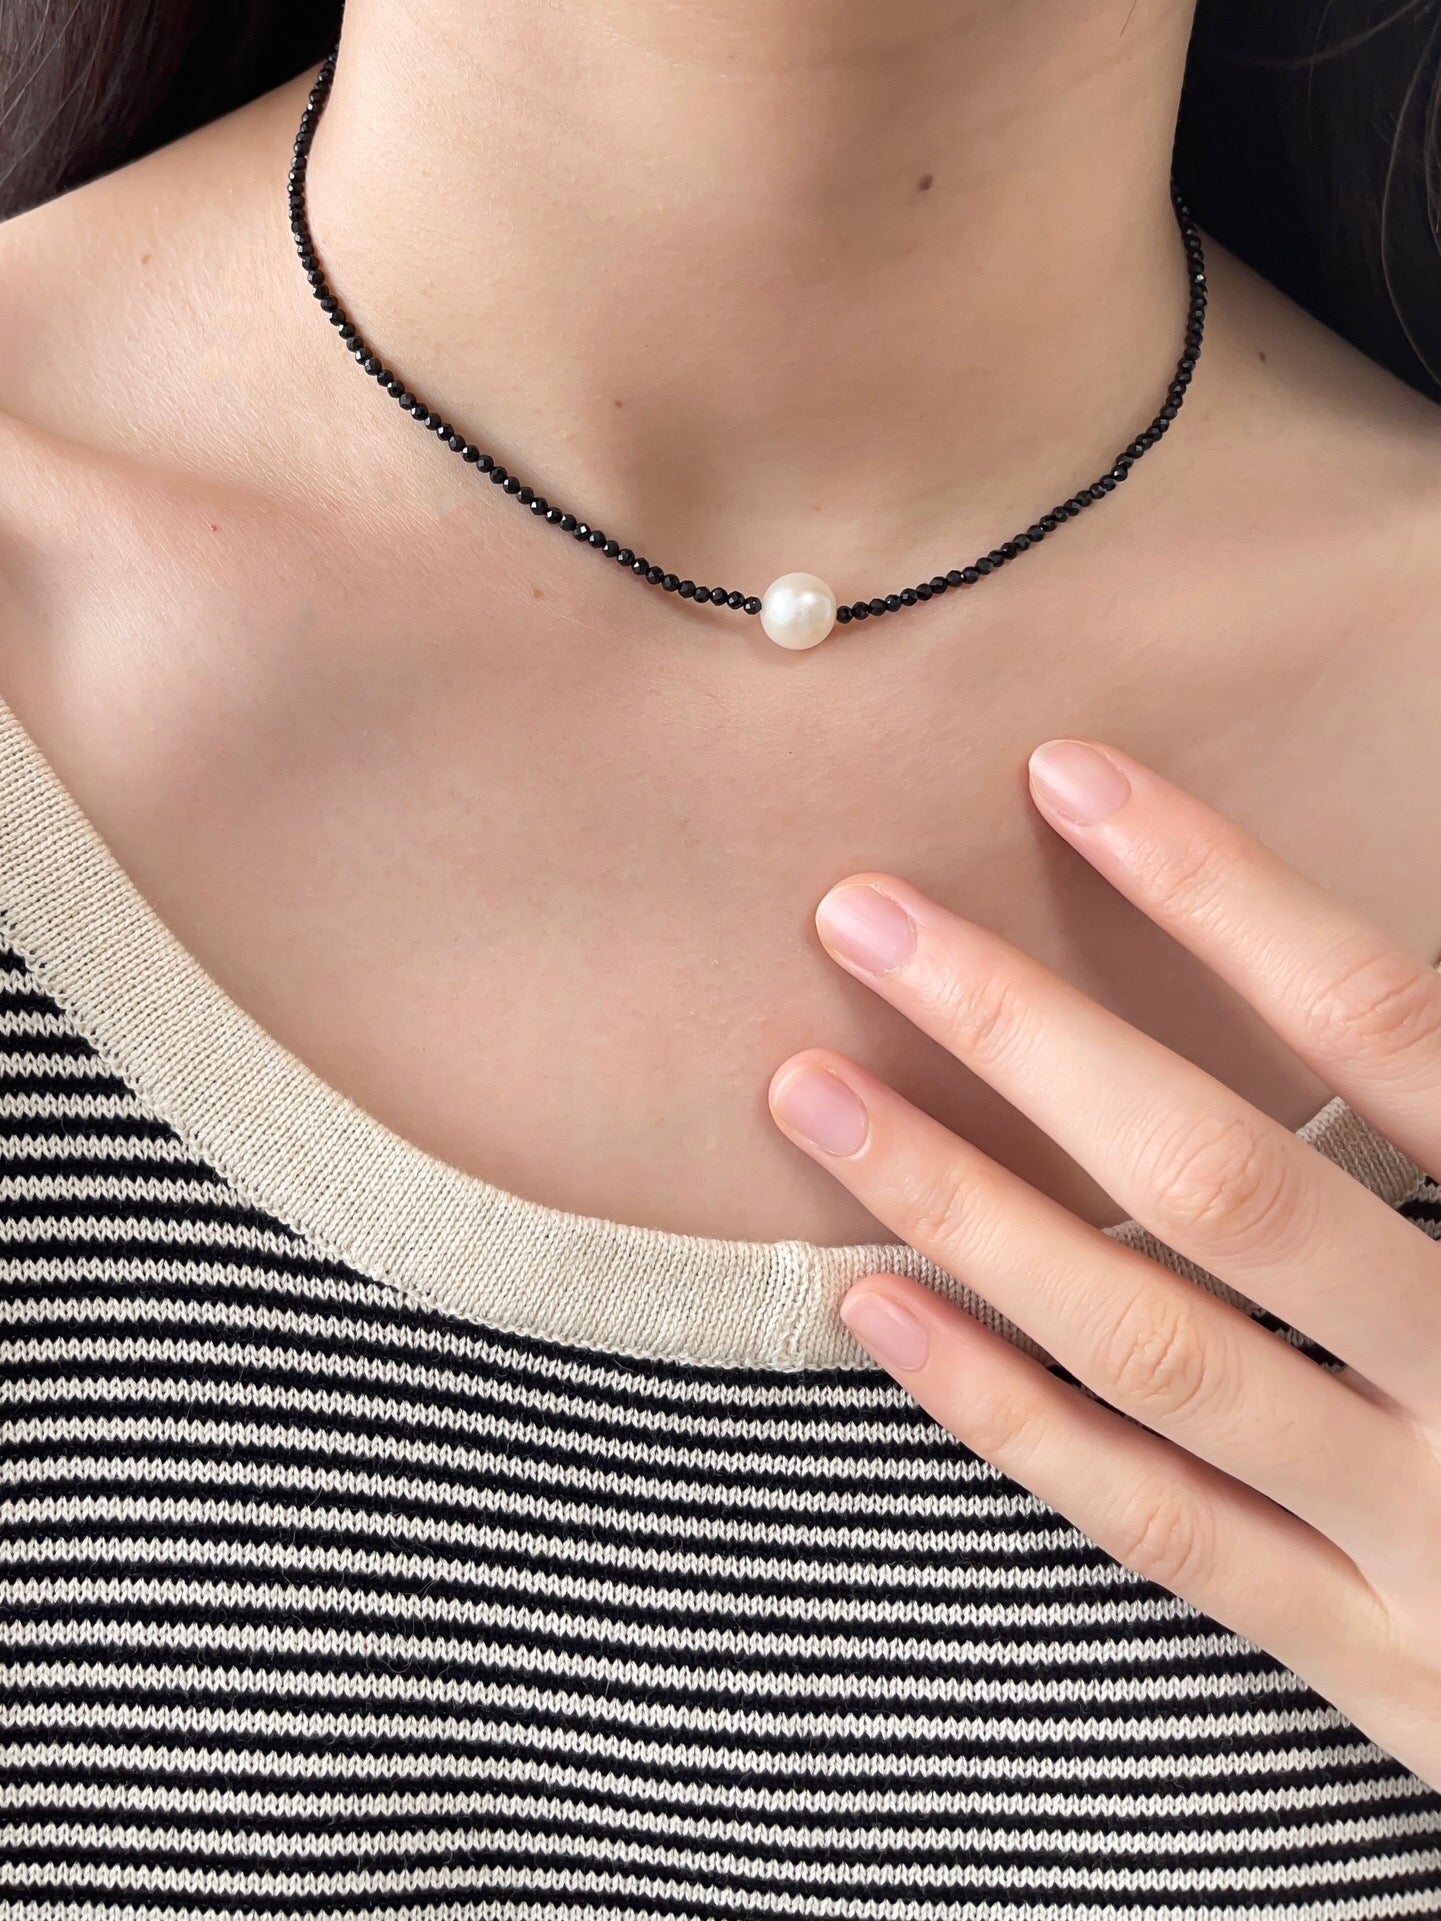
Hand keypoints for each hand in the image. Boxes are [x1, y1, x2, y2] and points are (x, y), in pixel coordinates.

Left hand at [767, 739, 1440, 1790]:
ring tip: (813, 1095)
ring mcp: (1426, 1533)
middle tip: (861, 917)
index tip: (1067, 778)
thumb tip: (1347, 976)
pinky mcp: (1371, 1662)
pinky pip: (1159, 1527)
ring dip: (971, 1209)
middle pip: (1228, 1183)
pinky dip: (1010, 1415)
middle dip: (1031, 1035)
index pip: (1384, 1024)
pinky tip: (879, 1308)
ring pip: (1158, 1350)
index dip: (1223, 891)